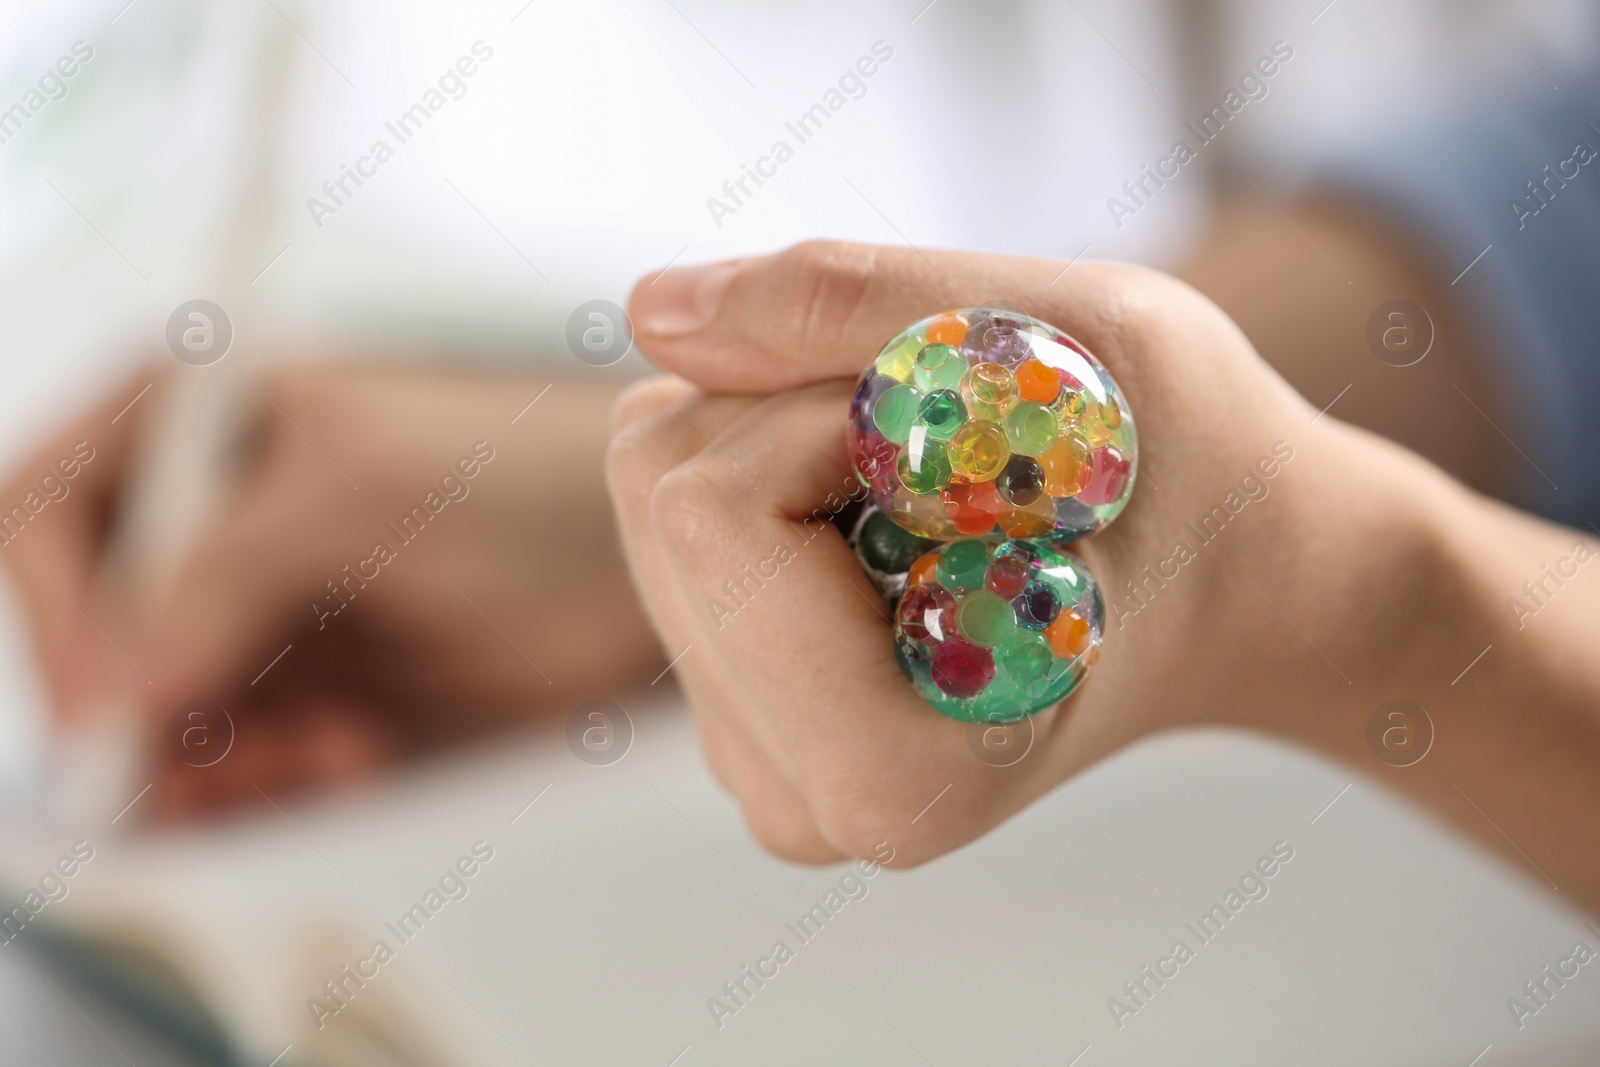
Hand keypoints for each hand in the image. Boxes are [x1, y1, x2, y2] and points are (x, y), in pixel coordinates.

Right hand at [0, 361, 658, 818]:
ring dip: (214, 757)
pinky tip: (350, 758)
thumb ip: (231, 567)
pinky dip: (267, 779)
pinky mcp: (297, 678)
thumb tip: (126, 680)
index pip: (45, 511)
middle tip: (219, 761)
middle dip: (144, 711)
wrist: (630, 556)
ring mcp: (244, 602)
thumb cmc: (521, 476)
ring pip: (153, 711)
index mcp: (191, 413)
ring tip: (324, 753)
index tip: (119, 703)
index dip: (64, 615)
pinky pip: (228, 754)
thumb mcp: (368, 493)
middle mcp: (200, 510)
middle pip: (90, 631)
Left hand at [607, 241, 1599, 906]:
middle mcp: (794, 797)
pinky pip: (672, 506)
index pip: (710, 510)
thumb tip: (648, 309)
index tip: (972, 444)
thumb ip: (848, 309)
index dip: (839, 412)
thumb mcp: (1076, 338)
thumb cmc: (1198, 473)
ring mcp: (751, 756)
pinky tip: (894, 509)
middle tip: (965, 453)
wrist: (1248, 581)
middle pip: (657, 488)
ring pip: (652, 483)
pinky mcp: (734, 700)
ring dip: (791, 423)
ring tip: (944, 484)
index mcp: (887, 773)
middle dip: (809, 409)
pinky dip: (774, 456)